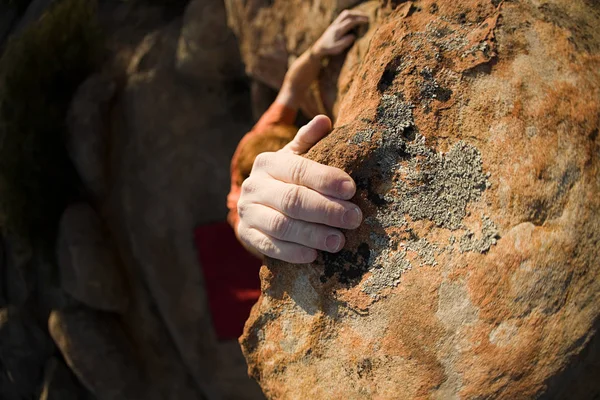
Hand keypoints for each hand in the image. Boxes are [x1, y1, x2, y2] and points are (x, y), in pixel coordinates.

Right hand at [237, 116, 362, 263]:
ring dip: (313, 235)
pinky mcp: (246, 235)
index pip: (298, 169)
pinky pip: (270, 247)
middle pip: (292, 200)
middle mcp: (253, 186)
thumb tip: (324, 121)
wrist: (257, 206)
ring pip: (282, 226)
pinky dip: (293, 252)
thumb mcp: (295, 157)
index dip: (325, 179)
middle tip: (353, 218)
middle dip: (326, 210)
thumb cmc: (286, 179)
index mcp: (267, 162)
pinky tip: (315, 255)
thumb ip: (309, 140)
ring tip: (339, 241)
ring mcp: (247, 212)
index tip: (351, 189)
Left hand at [312, 10, 368, 56]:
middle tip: (367, 17)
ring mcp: (335, 23)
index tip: (367, 21)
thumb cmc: (329, 49)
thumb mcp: (338, 48)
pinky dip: (351, 15)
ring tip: (362, 17)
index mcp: (338, 30)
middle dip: (358, 14)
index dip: (359, 20)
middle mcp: (336, 24)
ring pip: (345, 14)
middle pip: (348, 14)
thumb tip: (353, 36)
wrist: (319, 47)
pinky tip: (355, 18)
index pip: (350, 22)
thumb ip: (346, 42)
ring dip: (354, 13)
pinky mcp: (335, 24)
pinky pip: (343, 16)